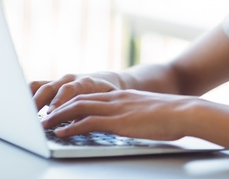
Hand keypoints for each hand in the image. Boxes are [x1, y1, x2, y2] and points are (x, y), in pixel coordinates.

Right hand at [30, 73, 120, 112]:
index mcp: (86, 82)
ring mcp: (59, 81)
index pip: (70, 89)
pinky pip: (35, 87)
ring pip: (39, 86)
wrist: (107, 80)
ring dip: (29, 100)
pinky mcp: (51, 85)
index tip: (51, 113)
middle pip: (49, 87)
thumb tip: (81, 123)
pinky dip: (27, 96)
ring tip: (22, 116)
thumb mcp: (108, 101)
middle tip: (31, 119)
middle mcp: (70, 79)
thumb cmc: (109, 93)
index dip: (59, 101)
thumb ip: (94, 110)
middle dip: (39, 103)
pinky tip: (23, 111)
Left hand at [41, 89, 195, 140]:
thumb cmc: (173, 115)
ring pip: (78, 108)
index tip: (59, 108)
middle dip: (59, 107)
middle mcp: (116, 98)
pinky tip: (61, 133)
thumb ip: (137, 114)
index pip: (90, 96)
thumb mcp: (150, 111)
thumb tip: (136, 122)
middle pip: (79, 99)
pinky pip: (87, 123)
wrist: (185, 112)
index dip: (72, 102)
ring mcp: (116, 109)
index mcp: (123, 95)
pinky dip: (70, 128)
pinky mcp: (118, 121)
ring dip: (58, 117)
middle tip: (43, 116)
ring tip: (44, 124)